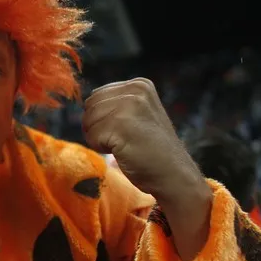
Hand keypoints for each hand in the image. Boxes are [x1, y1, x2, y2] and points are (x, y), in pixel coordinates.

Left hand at [82, 78, 203, 201]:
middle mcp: (135, 90)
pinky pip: (91, 136)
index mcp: (140, 85)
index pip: (97, 96)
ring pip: (88, 121)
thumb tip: (86, 103)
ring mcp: (129, 106)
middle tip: (122, 140)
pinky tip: (123, 151)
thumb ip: (117, 103)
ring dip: (100, 138)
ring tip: (124, 145)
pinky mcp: (120, 124)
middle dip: (98, 127)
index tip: (126, 130)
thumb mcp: (139, 114)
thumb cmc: (152, 149)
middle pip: (90, 106)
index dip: (102, 118)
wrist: (174, 175)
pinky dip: (101, 148)